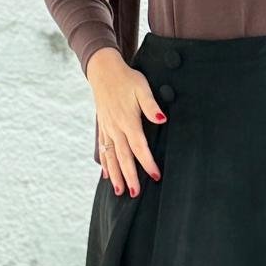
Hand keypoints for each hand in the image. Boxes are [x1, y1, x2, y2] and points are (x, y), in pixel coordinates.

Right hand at [86, 48, 164, 195]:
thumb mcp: (142, 88)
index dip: (147, 162)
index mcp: (127, 120)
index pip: (139, 146)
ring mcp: (107, 129)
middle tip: (136, 193)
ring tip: (120, 192)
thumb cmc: (126, 79)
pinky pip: (103, 150)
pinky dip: (105, 164)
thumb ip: (151, 106)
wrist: (103, 71)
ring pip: (111, 157)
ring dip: (115, 175)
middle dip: (130, 176)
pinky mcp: (102, 128)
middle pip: (124, 157)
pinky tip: (106, 176)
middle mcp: (115, 128)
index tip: (155, 176)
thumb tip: (163, 119)